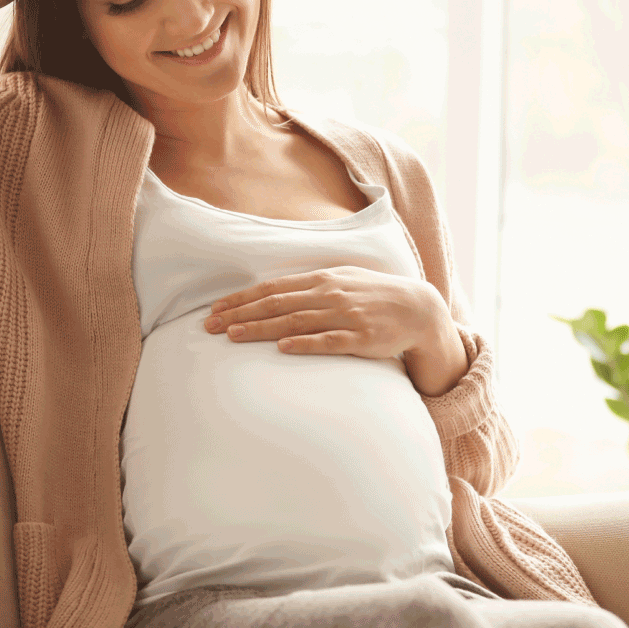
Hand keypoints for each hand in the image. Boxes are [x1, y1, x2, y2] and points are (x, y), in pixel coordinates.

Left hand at [203, 266, 442, 359]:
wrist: (418, 309)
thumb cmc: (371, 295)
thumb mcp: (340, 280)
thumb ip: (307, 286)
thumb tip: (270, 294)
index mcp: (321, 279)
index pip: (272, 288)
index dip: (241, 298)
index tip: (215, 309)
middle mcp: (329, 294)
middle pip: (276, 304)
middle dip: (241, 314)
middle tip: (211, 326)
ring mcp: (345, 315)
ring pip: (296, 321)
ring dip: (262, 328)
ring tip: (234, 336)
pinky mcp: (361, 338)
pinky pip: (328, 341)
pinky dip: (305, 343)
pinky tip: (283, 348)